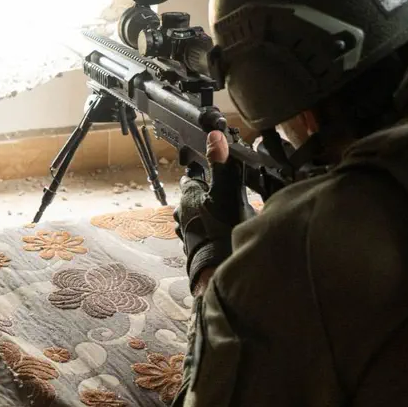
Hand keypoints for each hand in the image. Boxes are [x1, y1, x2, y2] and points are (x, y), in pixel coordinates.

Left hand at [174, 130, 251, 292]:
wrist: (217, 270)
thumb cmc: (221, 230)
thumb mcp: (226, 192)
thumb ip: (222, 164)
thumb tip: (215, 135)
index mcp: (188, 196)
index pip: (192, 178)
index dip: (204, 176)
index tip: (214, 177)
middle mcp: (181, 214)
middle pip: (192, 199)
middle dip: (206, 197)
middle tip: (223, 198)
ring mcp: (185, 233)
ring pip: (194, 217)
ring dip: (206, 216)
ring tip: (223, 217)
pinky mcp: (191, 249)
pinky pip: (199, 234)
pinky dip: (207, 233)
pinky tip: (220, 236)